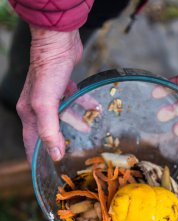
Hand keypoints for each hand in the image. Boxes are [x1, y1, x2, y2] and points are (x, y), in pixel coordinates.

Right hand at [16, 26, 82, 163]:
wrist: (59, 41)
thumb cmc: (49, 71)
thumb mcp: (46, 104)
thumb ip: (49, 130)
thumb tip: (54, 154)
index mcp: (30, 112)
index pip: (32, 141)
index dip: (37, 157)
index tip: (45, 171)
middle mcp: (38, 106)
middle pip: (49, 130)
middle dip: (60, 142)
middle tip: (71, 154)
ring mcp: (51, 96)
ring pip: (63, 116)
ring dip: (76, 122)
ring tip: (89, 129)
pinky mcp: (63, 86)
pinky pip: (74, 101)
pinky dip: (84, 105)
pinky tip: (96, 108)